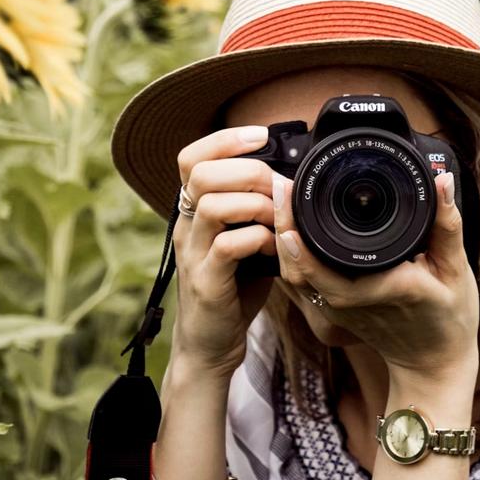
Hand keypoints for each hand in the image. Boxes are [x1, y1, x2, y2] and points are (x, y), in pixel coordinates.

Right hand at [170, 124, 283, 377]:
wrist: (210, 345)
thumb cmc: (233, 290)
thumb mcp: (245, 242)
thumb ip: (259, 213)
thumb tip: (293, 183)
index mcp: (193, 212)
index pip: (190, 158)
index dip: (224, 139)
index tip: (260, 134)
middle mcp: (186, 228)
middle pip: (200, 173)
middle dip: (248, 170)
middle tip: (278, 187)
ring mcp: (192, 255)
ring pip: (212, 205)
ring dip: (255, 205)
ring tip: (277, 219)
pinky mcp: (205, 282)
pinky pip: (226, 246)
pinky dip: (257, 239)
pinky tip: (273, 248)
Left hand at [272, 171, 479, 380]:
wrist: (433, 363)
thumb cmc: (450, 318)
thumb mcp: (457, 270)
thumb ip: (447, 224)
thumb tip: (441, 181)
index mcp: (384, 289)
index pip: (329, 269)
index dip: (302, 241)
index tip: (292, 200)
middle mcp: (353, 303)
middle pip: (299, 268)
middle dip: (283, 225)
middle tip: (280, 186)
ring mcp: (338, 311)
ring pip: (295, 276)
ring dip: (282, 239)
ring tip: (281, 198)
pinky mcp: (333, 312)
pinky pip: (302, 283)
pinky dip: (291, 255)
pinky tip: (290, 226)